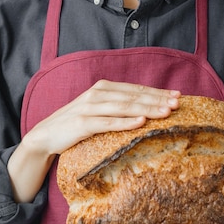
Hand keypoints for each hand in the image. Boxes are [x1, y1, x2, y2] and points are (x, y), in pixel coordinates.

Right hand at [24, 79, 180, 156]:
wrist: (46, 135)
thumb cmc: (77, 123)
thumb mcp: (99, 110)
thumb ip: (118, 105)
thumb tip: (147, 108)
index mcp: (104, 88)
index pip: (136, 89)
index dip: (157, 92)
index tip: (177, 96)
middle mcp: (98, 93)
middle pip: (133, 96)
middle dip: (157, 99)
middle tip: (178, 104)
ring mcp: (90, 107)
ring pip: (124, 107)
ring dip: (147, 109)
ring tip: (166, 112)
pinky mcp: (83, 123)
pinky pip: (108, 123)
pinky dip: (126, 122)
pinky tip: (141, 122)